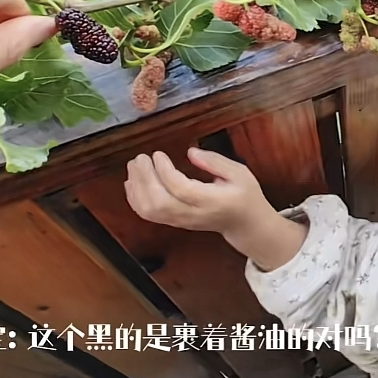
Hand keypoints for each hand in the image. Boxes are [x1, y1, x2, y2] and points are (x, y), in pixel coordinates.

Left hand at [125, 148, 273, 237]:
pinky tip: (132, 183)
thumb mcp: (240, 173)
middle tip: (141, 157)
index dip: (164, 171)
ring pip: (150, 211)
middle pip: (159, 202)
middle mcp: (193, 214)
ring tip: (134, 166)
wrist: (245, 224)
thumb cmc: (245, 195)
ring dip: (137, 188)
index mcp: (212, 201)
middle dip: (145, 178)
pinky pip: (149, 215)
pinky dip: (135, 199)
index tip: (158, 154)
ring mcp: (181, 221)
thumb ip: (216, 162)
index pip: (181, 189)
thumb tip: (190, 152)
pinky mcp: (174, 222)